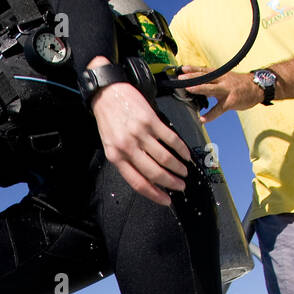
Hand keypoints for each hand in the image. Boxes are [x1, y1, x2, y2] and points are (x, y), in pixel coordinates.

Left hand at [90, 80, 190, 206]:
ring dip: (178, 168)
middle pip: (154, 173)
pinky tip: (186, 155)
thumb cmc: (109, 120)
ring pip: (164, 158)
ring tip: (184, 172)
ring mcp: (140, 133)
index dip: (154, 195)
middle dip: (171, 183)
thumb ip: (126, 161)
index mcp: (116, 157)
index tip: (166, 200)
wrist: (107, 93)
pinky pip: (170, 139)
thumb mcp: (111, 145)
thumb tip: (147, 178)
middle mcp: (128, 147)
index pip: (138, 182)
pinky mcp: (151, 120)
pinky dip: (181, 149)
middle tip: (180, 186)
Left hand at [180, 67, 262, 120]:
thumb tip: (198, 87)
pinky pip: (219, 109)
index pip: (204, 70)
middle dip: (192, 77)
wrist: (258, 87)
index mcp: (220, 74)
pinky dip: (210, 115)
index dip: (193, 69)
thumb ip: (212, 83)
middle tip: (180, 79)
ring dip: (199, 88)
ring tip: (188, 90)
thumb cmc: (240, 84)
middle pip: (205, 77)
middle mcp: (222, 80)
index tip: (182, 69)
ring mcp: (226, 91)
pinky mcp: (230, 102)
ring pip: (211, 88)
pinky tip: (203, 119)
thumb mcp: (226, 79)